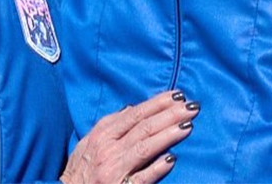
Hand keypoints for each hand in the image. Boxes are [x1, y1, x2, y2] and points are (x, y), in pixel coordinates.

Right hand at [60, 90, 199, 183]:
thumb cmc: (80, 170)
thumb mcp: (88, 142)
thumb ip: (110, 125)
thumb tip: (130, 108)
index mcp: (102, 135)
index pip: (135, 114)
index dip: (157, 103)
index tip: (178, 96)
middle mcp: (108, 149)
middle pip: (143, 127)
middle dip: (169, 115)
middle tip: (192, 107)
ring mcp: (114, 169)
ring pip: (145, 147)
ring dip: (168, 136)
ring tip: (187, 126)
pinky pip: (141, 177)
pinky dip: (157, 168)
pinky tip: (172, 159)